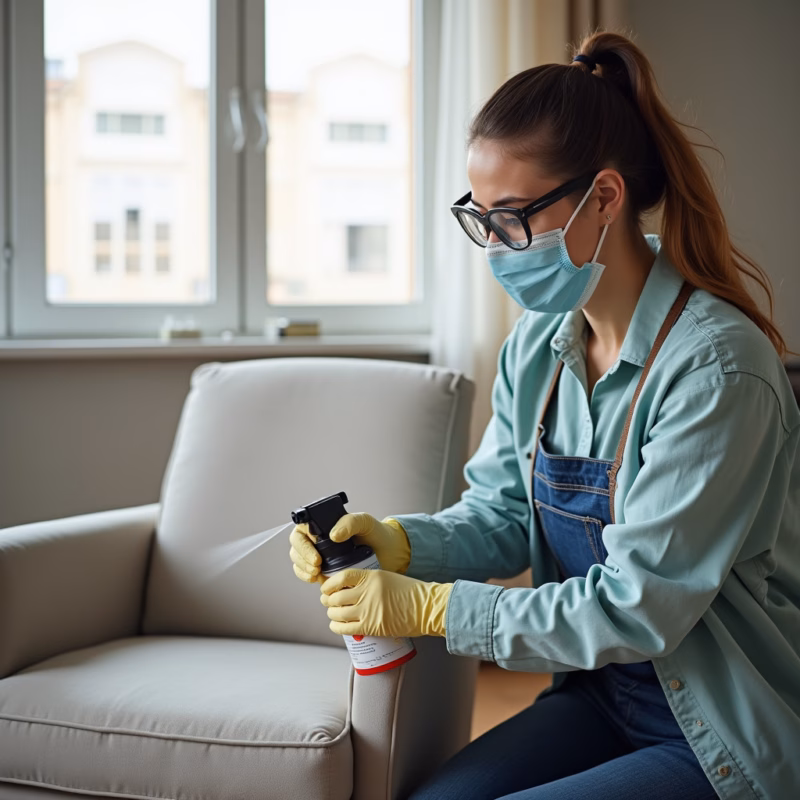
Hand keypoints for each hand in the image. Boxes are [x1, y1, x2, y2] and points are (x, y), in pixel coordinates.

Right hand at [289, 513, 410, 583]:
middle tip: (317, 567)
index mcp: (324, 524)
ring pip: (299, 561)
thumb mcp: (365, 522)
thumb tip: (334, 535)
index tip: (316, 556)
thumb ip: (351, 522)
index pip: (302, 530)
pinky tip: (317, 580)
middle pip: (297, 547)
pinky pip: (306, 573)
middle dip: (302, 559)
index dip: (303, 544)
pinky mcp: (324, 569)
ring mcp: (319, 554)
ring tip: (317, 575)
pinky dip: (307, 577)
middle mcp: (318, 539)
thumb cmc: (376, 534)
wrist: (388, 553)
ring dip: (303, 569)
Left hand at [319, 568, 452, 638]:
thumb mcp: (387, 578)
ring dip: (331, 614)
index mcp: (371, 576)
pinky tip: (336, 626)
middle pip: (336, 596)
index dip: (329, 584)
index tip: (326, 587)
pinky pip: (345, 628)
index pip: (341, 577)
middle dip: (327, 600)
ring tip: (333, 614)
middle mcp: (367, 591)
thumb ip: (369, 582)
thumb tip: (349, 590)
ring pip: (337, 613)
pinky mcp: (371, 626)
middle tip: (327, 602)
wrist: (427, 607)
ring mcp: (368, 609)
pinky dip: (336, 627)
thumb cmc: (411, 593)